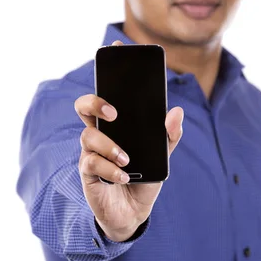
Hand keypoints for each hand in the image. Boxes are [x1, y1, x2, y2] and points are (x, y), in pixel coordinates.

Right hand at [74, 40, 183, 240]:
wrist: (132, 213)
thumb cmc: (144, 178)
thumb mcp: (162, 156)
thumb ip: (169, 135)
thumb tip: (176, 112)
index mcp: (117, 124)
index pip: (109, 92)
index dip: (110, 69)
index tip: (117, 47)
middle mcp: (101, 133)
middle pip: (84, 105)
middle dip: (95, 102)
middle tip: (114, 112)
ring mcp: (91, 152)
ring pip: (88, 135)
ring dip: (110, 146)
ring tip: (128, 160)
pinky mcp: (88, 172)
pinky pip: (90, 163)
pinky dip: (110, 169)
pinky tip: (125, 177)